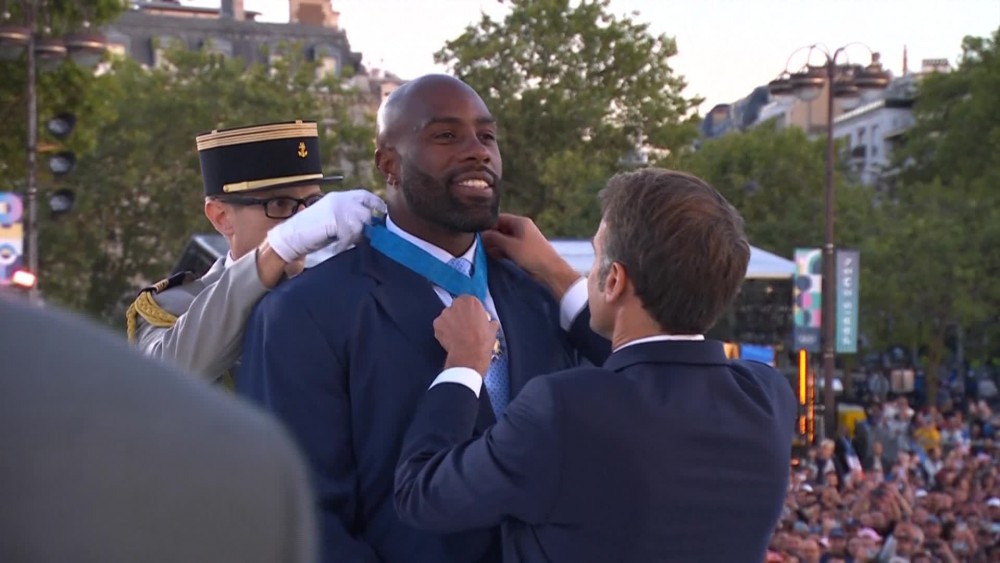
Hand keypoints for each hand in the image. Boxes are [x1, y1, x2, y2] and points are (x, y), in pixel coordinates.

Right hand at [266, 189, 385, 262]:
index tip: (383, 211)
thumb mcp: (333, 219)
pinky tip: (338, 247)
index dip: (376, 203)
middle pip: (365, 213)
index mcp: (339, 197)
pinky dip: (344, 243)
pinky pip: (349, 234)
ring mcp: (337, 208)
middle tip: (358, 240)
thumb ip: (349, 217)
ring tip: (344, 243)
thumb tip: (370, 226)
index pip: (364, 195)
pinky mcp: (333, 219)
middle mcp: (339, 199)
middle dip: (365, 228)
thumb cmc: (312, 231)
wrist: (291, 236)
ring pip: (359, 224)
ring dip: (355, 237)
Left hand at [433, 296, 498, 375]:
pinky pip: (440, 325)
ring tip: (457, 334)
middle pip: (457, 306)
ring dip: (451, 322)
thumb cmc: (482, 341)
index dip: (470, 310)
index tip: (472, 318)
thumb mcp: (492, 329)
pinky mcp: (437, 324)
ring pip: (447, 316)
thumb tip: (491, 323)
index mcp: (472, 301)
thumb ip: (489, 322)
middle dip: (459, 314)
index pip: (469, 300)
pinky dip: (443, 331)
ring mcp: (445, 313)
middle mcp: (457, 304)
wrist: (469, 355)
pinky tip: (450, 339)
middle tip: (464, 326)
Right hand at [481, 213, 579, 298]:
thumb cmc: (530, 254)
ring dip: (495, 245)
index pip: (498, 218)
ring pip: (504, 239)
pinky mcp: (524, 250)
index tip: (477, 234)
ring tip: (486, 252)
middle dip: (491, 237)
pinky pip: (509, 247)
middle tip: (480, 245)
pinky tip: (494, 256)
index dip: (487, 225)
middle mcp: (521, 228)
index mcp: (520, 222)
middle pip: (501, 228)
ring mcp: (523, 239)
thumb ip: (494, 238)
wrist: (550, 270)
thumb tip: (482, 235)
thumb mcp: (509, 245)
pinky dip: (501, 250)